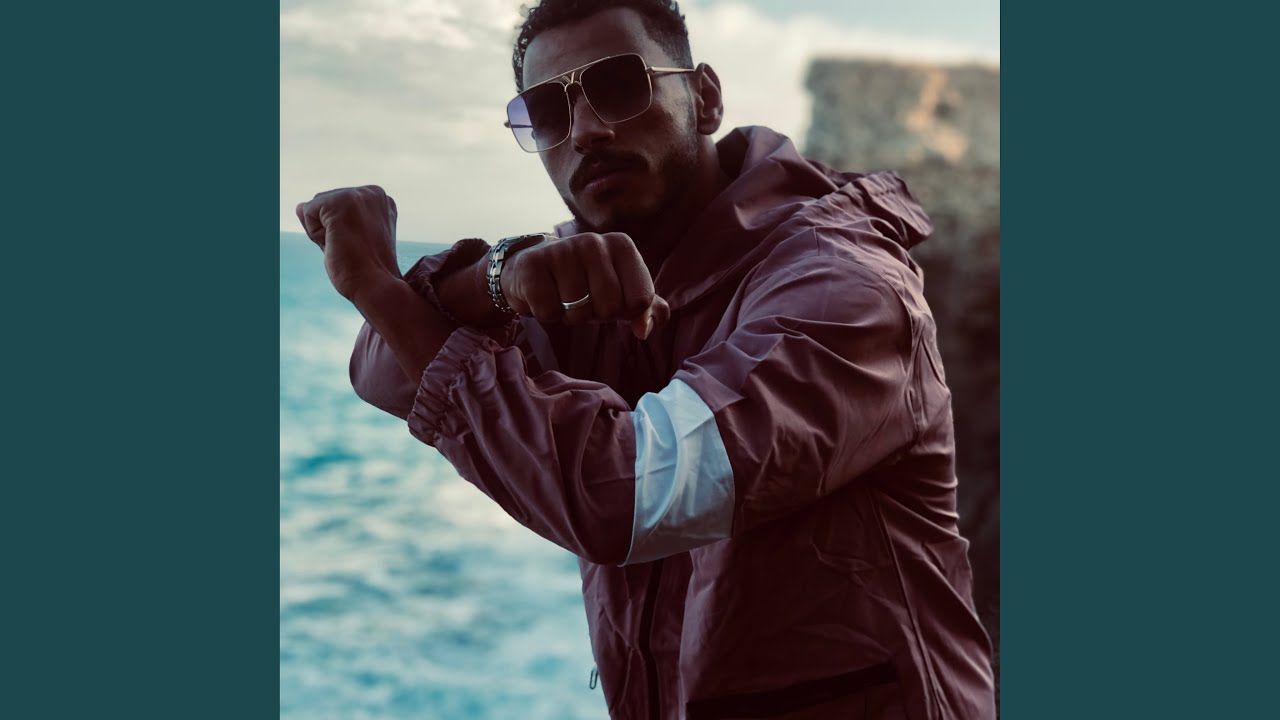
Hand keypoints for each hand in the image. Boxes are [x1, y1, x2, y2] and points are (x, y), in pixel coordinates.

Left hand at [295, 185, 400, 299]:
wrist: (376, 286)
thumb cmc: (365, 271)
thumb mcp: (348, 239)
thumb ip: (327, 220)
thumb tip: (299, 206)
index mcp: (381, 202)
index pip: (340, 207)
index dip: (342, 231)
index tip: (362, 247)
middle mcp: (373, 193)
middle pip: (326, 204)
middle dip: (330, 229)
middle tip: (353, 249)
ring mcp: (358, 195)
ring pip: (315, 207)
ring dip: (323, 232)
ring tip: (346, 246)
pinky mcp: (340, 201)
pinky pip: (307, 211)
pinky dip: (314, 233)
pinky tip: (337, 243)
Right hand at [499, 232, 669, 339]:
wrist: (533, 268)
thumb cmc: (585, 282)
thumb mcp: (621, 292)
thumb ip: (647, 308)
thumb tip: (644, 329)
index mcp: (622, 245)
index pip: (641, 300)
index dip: (625, 311)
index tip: (610, 299)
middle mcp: (594, 241)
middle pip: (610, 309)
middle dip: (595, 315)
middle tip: (583, 300)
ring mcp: (562, 250)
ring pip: (578, 313)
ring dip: (569, 316)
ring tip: (562, 297)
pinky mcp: (532, 265)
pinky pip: (548, 312)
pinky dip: (546, 315)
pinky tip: (544, 295)